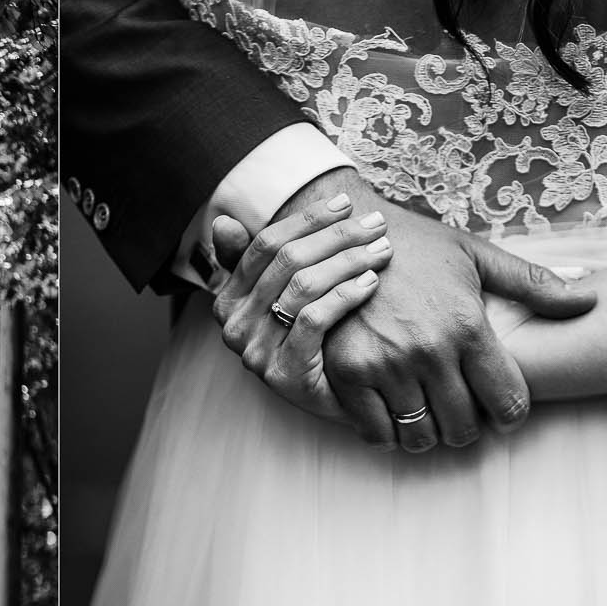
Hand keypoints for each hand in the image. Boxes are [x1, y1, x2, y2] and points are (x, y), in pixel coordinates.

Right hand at [208, 192, 394, 424]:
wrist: (336, 402)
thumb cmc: (316, 341)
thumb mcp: (283, 297)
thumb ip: (259, 260)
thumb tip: (224, 222)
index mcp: (228, 299)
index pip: (265, 245)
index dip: (306, 220)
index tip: (346, 203)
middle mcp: (233, 324)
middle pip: (287, 261)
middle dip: (336, 236)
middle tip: (376, 223)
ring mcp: (255, 352)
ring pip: (302, 286)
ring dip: (348, 260)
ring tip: (382, 250)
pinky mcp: (283, 374)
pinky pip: (314, 320)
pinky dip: (345, 295)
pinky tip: (371, 282)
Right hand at [217, 167, 595, 449]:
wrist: (342, 233)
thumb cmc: (416, 245)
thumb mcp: (477, 255)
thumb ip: (534, 283)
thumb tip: (590, 300)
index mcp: (467, 326)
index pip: (508, 403)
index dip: (511, 414)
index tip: (502, 408)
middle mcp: (428, 351)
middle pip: (465, 428)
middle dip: (471, 427)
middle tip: (464, 413)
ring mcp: (385, 366)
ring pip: (420, 436)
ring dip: (429, 434)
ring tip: (429, 415)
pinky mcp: (346, 374)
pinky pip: (376, 431)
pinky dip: (389, 432)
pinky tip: (394, 413)